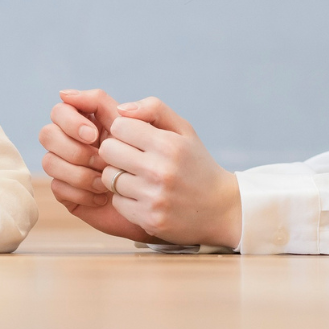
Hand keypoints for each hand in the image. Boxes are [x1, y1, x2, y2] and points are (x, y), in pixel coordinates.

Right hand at [38, 89, 152, 242]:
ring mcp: (67, 167)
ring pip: (49, 161)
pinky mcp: (67, 192)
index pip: (61, 110)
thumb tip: (69, 95)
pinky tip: (102, 197)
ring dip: (79, 173)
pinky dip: (81, 192)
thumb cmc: (158, 160)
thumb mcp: (150, 126)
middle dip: (73, 148)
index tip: (93, 134)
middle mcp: (73, 141)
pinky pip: (57, 187)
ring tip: (106, 182)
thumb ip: (107, 101)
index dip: (71, 121)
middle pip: (47, 133)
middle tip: (101, 161)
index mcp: (89, 121)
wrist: (162, 201)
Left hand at [99, 97, 240, 247]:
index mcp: (169, 145)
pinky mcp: (149, 219)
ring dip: (119, 176)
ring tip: (137, 177)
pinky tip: (142, 195)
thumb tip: (120, 109)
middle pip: (108, 150)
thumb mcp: (184, 130)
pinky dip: (125, 198)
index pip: (119, 126)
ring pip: (109, 177)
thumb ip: (154, 109)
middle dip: (116, 151)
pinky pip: (117, 201)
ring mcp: (154, 197)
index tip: (133, 138)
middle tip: (130, 157)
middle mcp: (160, 171)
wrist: (220, 209)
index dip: (123, 130)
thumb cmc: (196, 164)